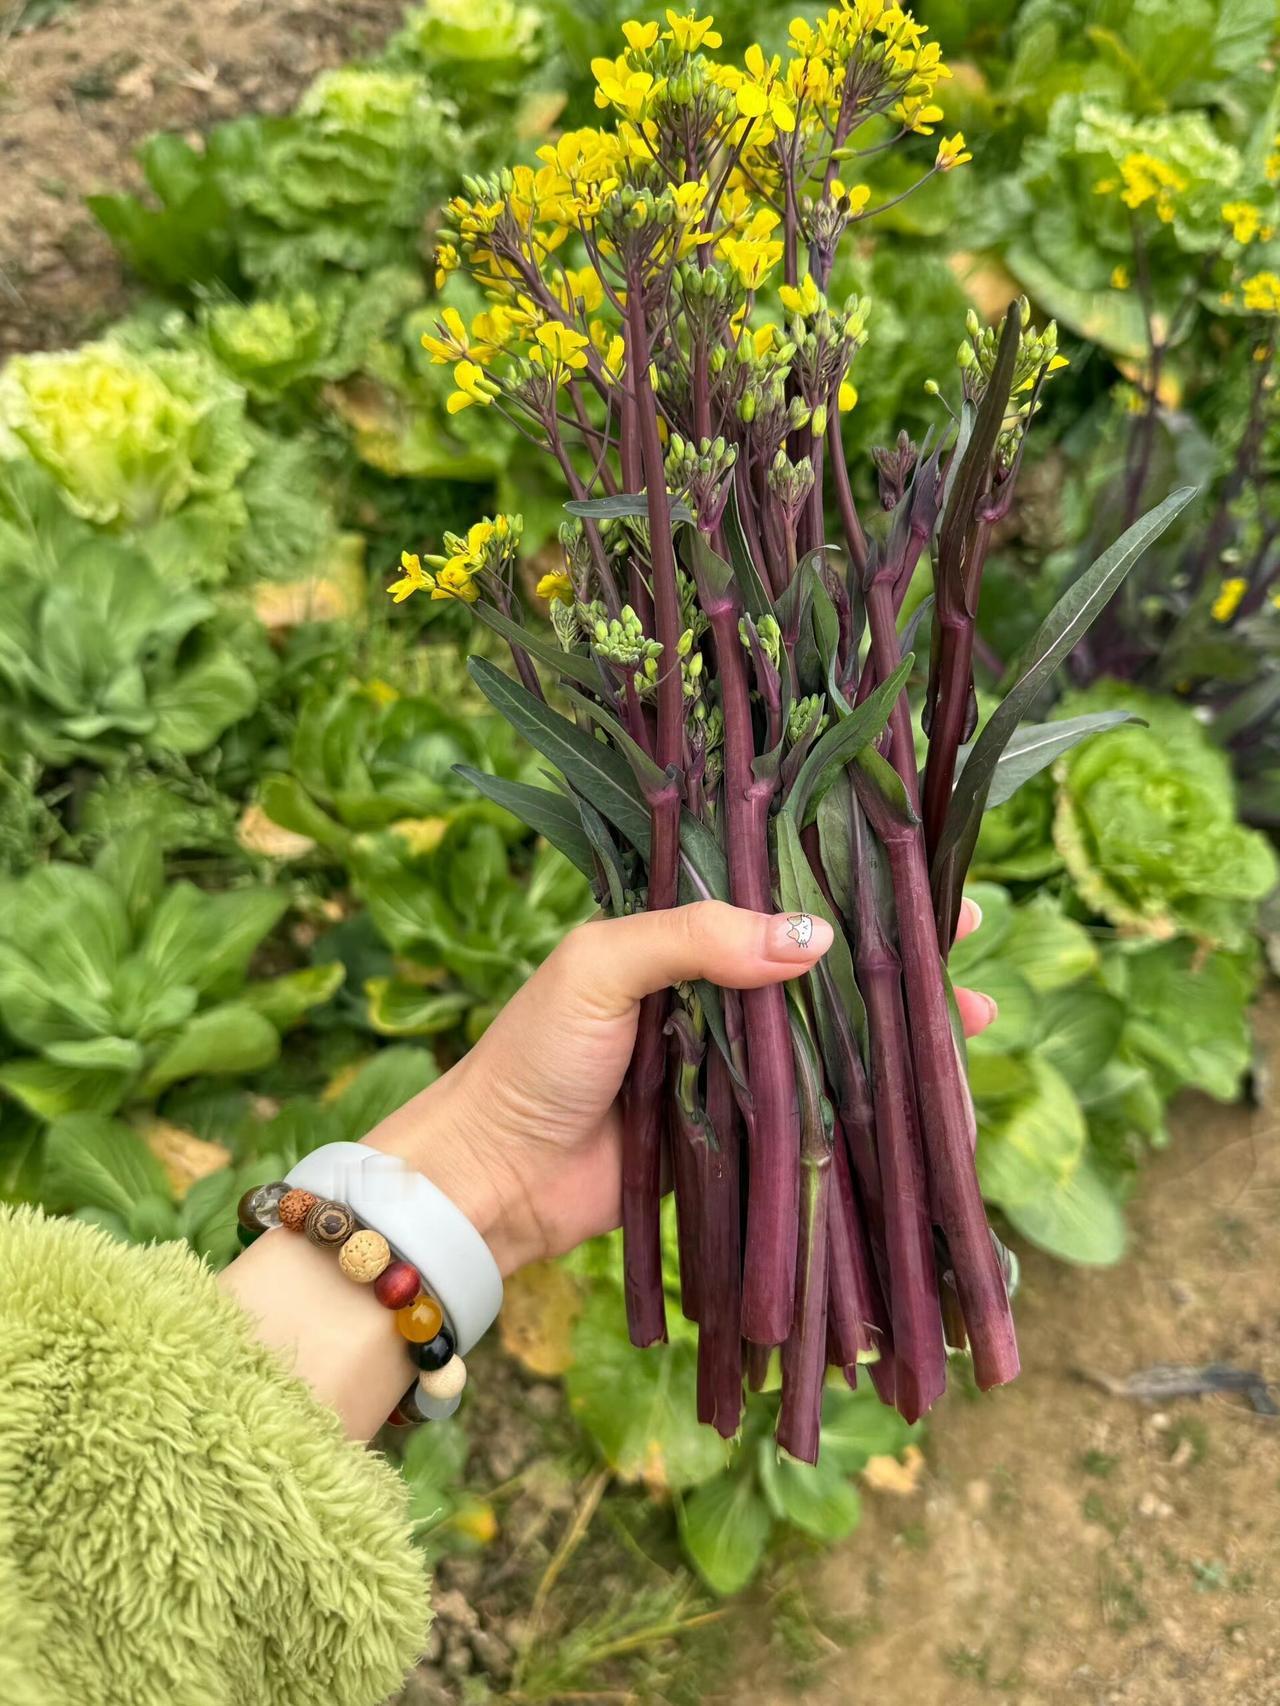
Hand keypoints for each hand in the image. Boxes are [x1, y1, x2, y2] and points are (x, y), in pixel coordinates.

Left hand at [366, 898, 993, 1275]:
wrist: (496, 1176)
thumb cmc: (534, 1056)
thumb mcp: (602, 964)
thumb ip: (698, 937)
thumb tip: (815, 938)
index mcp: (682, 935)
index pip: (783, 894)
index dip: (853, 884)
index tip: (925, 879)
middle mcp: (717, 992)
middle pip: (827, 967)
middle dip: (902, 960)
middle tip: (973, 954)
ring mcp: (735, 1065)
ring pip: (836, 1038)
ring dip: (904, 1031)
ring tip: (976, 1024)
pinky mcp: (742, 1134)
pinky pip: (819, 1113)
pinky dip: (874, 1105)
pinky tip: (926, 1102)